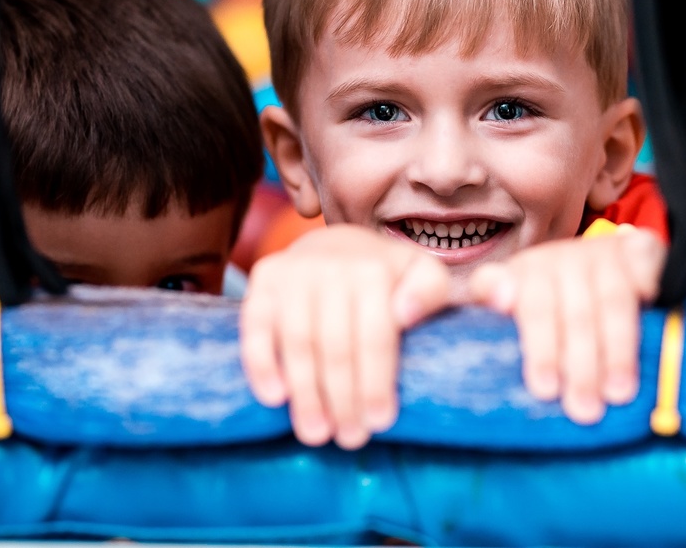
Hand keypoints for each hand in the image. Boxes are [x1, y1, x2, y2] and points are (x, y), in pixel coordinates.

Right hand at [240, 224, 449, 448]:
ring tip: (315, 434)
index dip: (376, 382)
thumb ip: (429, 291)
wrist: (336, 246)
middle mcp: (330, 267)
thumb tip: (406, 314)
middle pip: (335, 345)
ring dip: (306, 393)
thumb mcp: (421, 274)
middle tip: (349, 439)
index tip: (380, 423)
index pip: (374, 336)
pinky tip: (274, 398)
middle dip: (342, 398)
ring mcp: (293, 273)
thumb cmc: (384, 276)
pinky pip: (255, 326)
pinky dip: (261, 364)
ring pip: (298, 342)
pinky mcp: (263, 279)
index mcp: (372, 270)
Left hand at [469, 226, 664, 423]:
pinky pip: (650, 274)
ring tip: (619, 394)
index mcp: (526, 272)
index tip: (544, 388)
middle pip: (575, 315)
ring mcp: (603, 252)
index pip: (533, 309)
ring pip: (613, 303)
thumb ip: (493, 303)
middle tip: (584, 410)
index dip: (540, 349)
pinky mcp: (639, 249)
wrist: (590, 261)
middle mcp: (563, 258)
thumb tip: (499, 298)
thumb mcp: (509, 308)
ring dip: (617, 350)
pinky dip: (655, 299)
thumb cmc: (543, 300)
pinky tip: (659, 328)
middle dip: (580, 365)